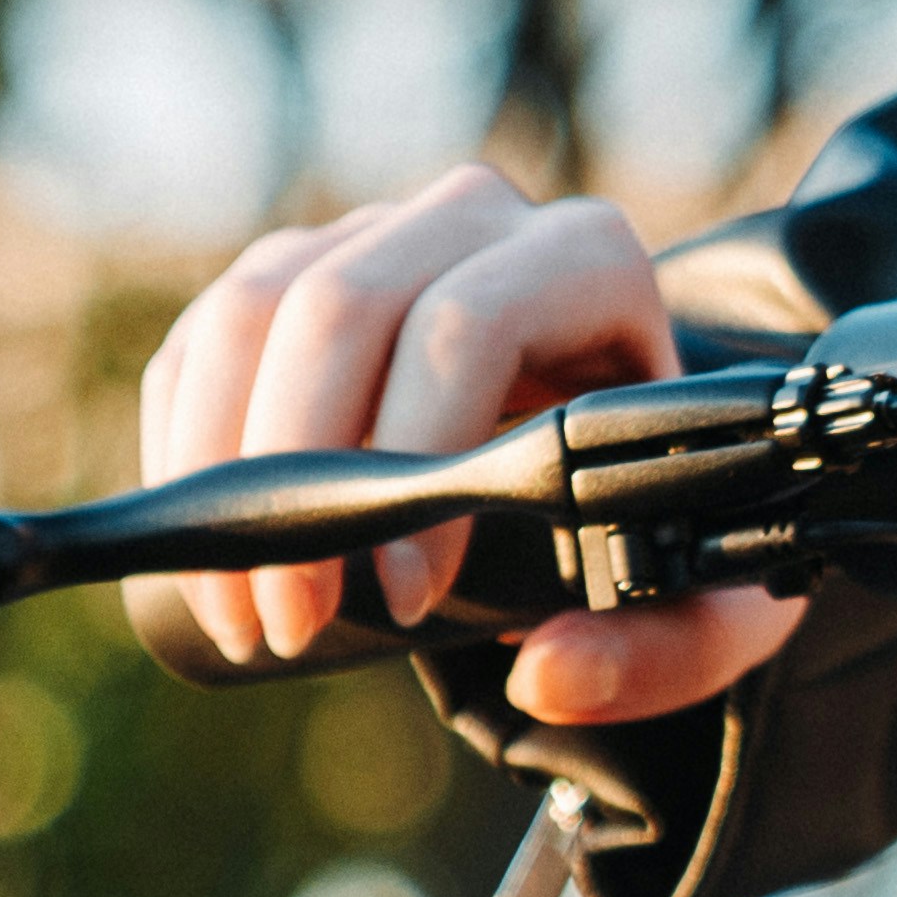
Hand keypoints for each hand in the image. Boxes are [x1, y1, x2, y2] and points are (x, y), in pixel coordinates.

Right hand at [129, 164, 798, 724]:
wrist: (609, 448)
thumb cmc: (662, 513)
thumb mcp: (708, 594)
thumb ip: (666, 649)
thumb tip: (548, 676)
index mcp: (587, 261)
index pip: (471, 321)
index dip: (416, 450)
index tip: (405, 598)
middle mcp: (474, 220)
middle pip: (339, 306)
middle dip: (295, 476)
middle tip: (291, 623)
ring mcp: (370, 234)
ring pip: (251, 311)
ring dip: (220, 468)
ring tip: (243, 610)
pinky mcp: (290, 275)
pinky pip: (206, 340)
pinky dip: (188, 448)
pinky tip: (209, 552)